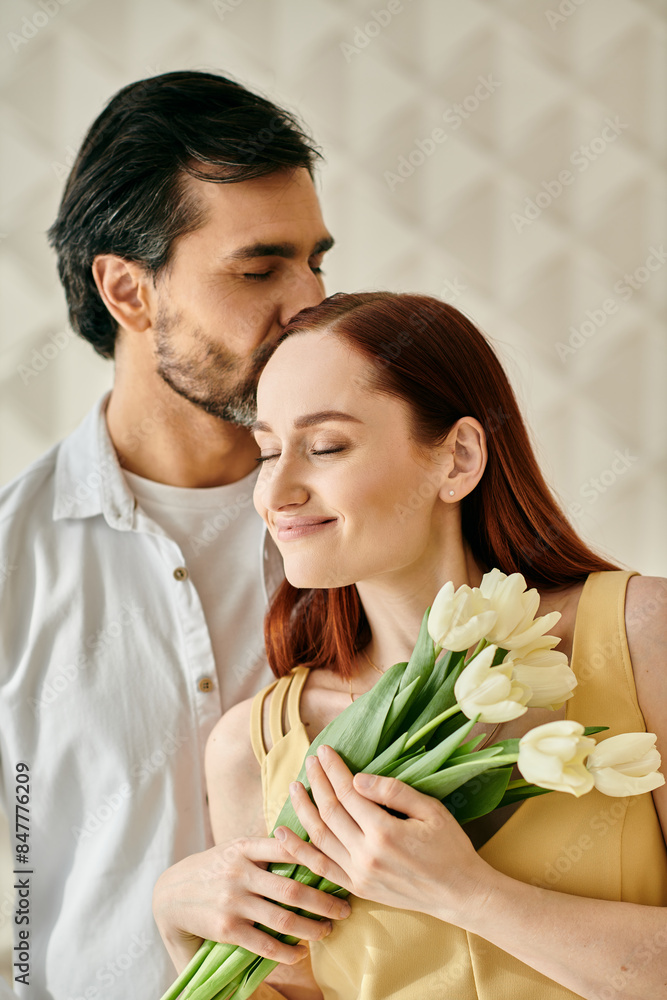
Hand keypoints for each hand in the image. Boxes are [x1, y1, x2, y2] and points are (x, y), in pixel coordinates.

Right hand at [152, 836, 351, 971]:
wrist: (170, 894)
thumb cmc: (214, 868)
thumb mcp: (235, 848)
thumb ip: (264, 848)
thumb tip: (305, 842)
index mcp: (244, 847)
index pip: (288, 847)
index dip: (317, 857)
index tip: (340, 867)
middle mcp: (240, 872)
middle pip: (293, 888)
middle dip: (324, 901)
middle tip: (345, 908)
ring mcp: (233, 901)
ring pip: (283, 918)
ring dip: (312, 927)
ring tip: (328, 931)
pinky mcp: (227, 928)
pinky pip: (264, 943)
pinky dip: (287, 950)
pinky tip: (300, 951)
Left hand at [274, 745, 488, 924]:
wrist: (460, 894)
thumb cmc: (450, 847)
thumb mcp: (431, 810)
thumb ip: (393, 791)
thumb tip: (357, 779)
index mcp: (385, 832)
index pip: (348, 793)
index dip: (334, 770)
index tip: (325, 751)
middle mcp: (366, 855)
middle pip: (329, 812)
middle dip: (316, 783)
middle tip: (310, 761)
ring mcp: (359, 875)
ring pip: (318, 838)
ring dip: (302, 810)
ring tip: (294, 788)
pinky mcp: (357, 889)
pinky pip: (320, 868)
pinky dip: (298, 850)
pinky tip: (282, 834)